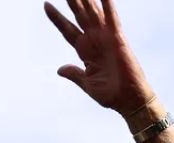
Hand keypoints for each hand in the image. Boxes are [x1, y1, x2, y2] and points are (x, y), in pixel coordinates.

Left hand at [44, 0, 153, 114]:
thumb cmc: (111, 94)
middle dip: (71, 2)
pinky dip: (108, 5)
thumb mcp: (87, 83)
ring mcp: (105, 38)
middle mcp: (94, 40)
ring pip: (93, 13)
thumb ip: (74, 74)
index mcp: (85, 51)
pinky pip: (112, 19)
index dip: (57, 18)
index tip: (46, 4)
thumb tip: (59, 69)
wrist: (128, 101)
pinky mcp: (117, 39)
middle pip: (79, 16)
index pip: (67, 30)